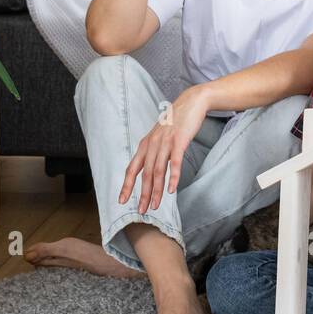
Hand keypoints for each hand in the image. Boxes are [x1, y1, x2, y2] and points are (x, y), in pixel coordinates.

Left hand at [118, 84, 210, 213]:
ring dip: (157, 190)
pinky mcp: (179, 141)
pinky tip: (172, 190)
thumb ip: (153, 151)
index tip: (122, 201)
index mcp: (145, 145)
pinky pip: (175, 163)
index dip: (126, 186)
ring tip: (156, 205)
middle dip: (143, 194)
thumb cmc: (176, 122)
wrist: (190, 103)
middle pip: (145, 174)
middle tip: (142, 211)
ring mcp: (165, 143)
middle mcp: (152, 144)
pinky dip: (173, 177)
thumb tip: (150, 168)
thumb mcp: (159, 136)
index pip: (132, 169)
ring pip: (158, 171)